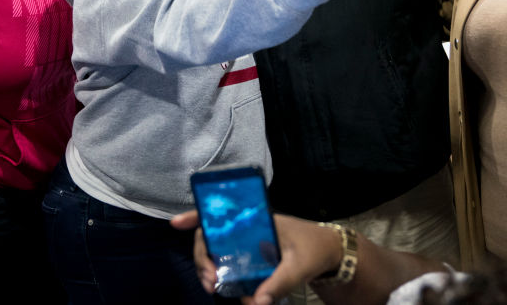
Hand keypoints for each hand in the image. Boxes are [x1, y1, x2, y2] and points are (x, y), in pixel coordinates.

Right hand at [171, 211, 340, 304]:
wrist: (331, 254)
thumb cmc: (314, 249)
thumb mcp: (300, 265)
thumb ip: (279, 282)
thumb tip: (256, 303)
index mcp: (257, 219)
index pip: (222, 212)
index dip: (196, 215)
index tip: (175, 223)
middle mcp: (247, 230)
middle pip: (212, 238)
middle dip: (203, 258)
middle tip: (209, 282)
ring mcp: (247, 245)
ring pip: (218, 255)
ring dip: (211, 272)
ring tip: (215, 289)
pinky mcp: (251, 260)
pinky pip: (232, 269)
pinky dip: (229, 283)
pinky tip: (239, 296)